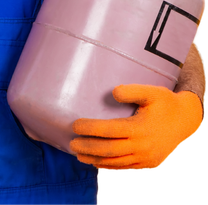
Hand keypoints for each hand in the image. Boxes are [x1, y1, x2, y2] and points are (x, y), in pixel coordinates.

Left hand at [69, 84, 203, 170]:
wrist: (187, 120)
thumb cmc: (165, 102)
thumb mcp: (151, 91)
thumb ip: (132, 90)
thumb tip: (113, 92)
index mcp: (140, 128)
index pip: (109, 130)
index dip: (90, 129)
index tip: (74, 125)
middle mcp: (142, 146)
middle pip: (109, 149)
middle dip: (88, 147)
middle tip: (71, 143)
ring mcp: (146, 158)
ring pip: (116, 162)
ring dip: (95, 159)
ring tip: (78, 155)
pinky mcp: (149, 164)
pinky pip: (126, 167)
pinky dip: (110, 166)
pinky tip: (97, 162)